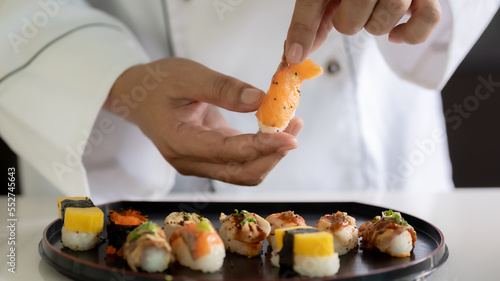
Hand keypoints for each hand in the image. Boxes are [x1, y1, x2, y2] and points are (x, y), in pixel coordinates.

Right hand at [104, 57, 302, 184]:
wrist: (138, 96)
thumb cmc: (158, 83)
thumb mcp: (188, 76)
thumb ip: (223, 89)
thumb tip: (261, 101)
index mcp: (179, 142)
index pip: (227, 153)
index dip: (262, 147)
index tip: (290, 137)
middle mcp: (190, 161)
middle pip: (241, 173)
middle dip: (272, 155)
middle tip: (296, 128)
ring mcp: (200, 163)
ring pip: (244, 171)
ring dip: (271, 154)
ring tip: (293, 127)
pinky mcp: (210, 157)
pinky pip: (240, 161)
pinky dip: (261, 148)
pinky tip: (277, 129)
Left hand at [285, 0, 441, 63]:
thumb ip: (310, 20)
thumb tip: (295, 54)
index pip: (313, 2)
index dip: (302, 30)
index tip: (294, 55)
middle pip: (354, 19)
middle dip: (348, 23)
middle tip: (350, 11)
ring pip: (388, 17)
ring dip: (375, 25)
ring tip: (372, 12)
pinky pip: (428, 19)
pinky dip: (410, 34)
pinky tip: (394, 35)